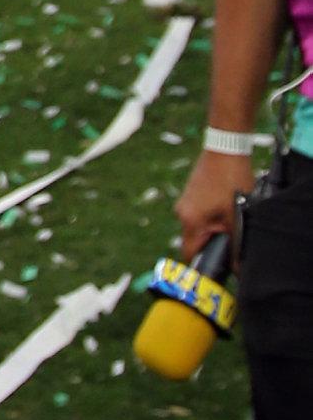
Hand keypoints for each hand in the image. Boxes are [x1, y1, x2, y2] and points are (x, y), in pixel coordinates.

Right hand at [175, 147, 255, 262]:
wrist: (225, 149)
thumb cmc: (231, 182)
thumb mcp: (236, 217)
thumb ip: (234, 245)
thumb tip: (238, 269)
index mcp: (190, 221)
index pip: (189, 254)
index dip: (202, 265)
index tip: (216, 271)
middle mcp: (182, 212)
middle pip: (194, 241)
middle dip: (211, 245)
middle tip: (229, 244)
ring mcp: (185, 201)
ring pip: (197, 227)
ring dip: (212, 230)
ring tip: (229, 222)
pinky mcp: (190, 193)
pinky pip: (197, 214)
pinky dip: (210, 218)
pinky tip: (224, 208)